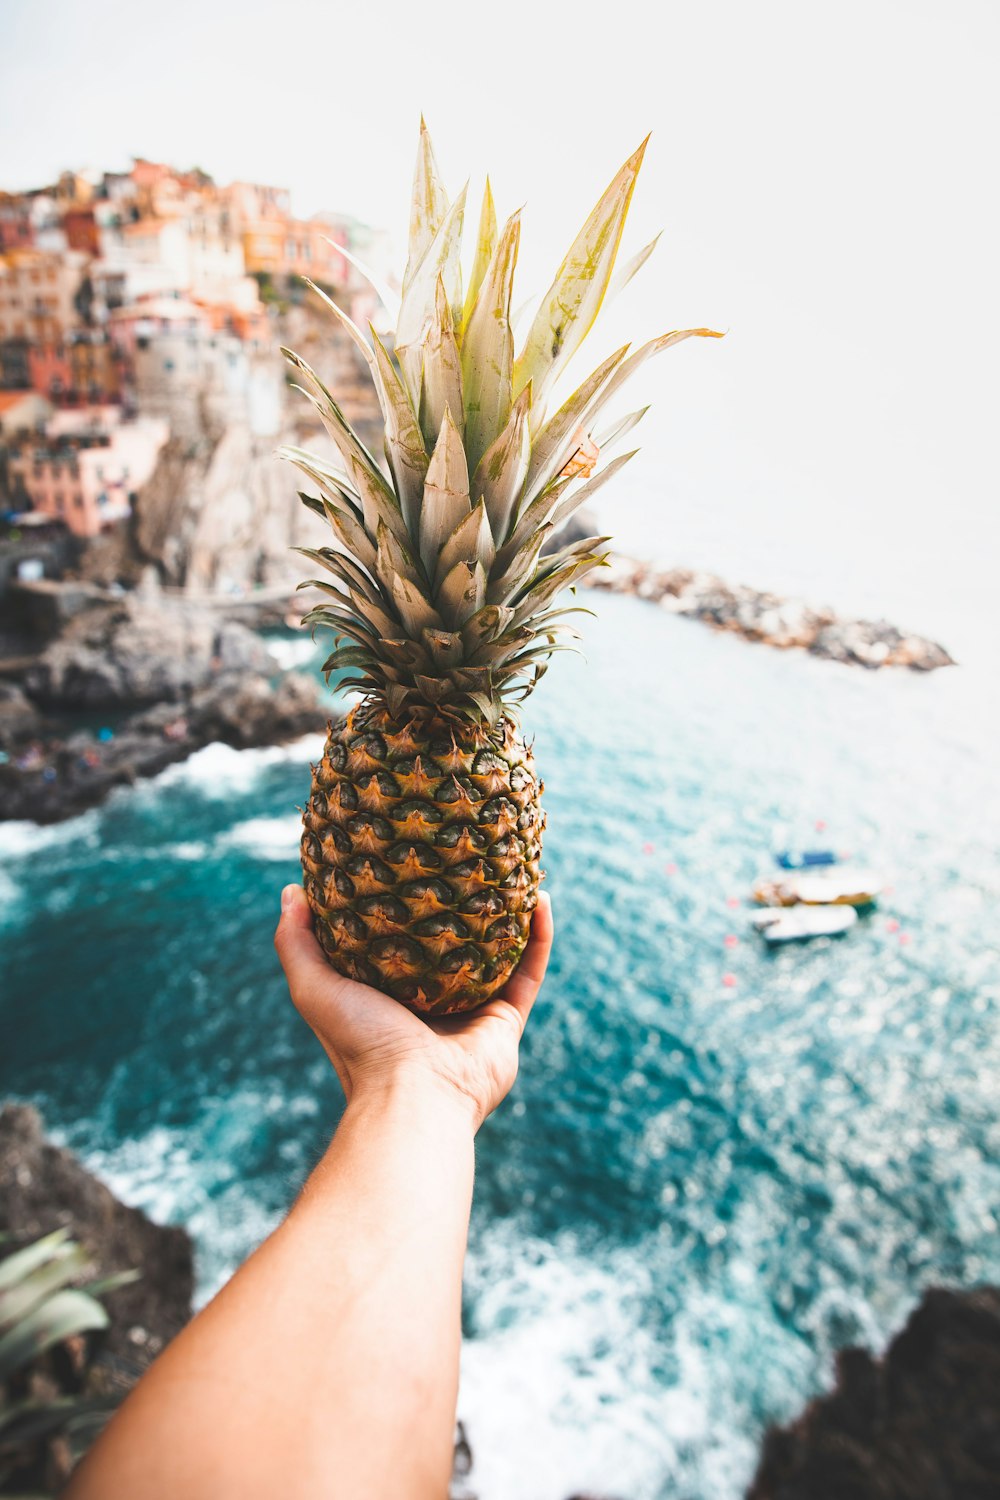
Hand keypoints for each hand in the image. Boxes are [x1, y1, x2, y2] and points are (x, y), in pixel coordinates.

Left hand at [274, 885, 553, 1129]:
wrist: (413, 1096)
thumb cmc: (360, 1045)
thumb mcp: (314, 988)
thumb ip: (297, 944)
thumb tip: (291, 890)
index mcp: (389, 997)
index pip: (399, 944)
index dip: (404, 906)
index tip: (408, 862)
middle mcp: (434, 1003)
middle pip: (453, 946)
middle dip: (462, 907)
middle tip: (466, 860)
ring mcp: (473, 1012)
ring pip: (499, 953)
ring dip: (509, 915)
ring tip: (511, 871)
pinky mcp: (506, 1022)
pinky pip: (529, 971)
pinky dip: (539, 937)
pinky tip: (541, 899)